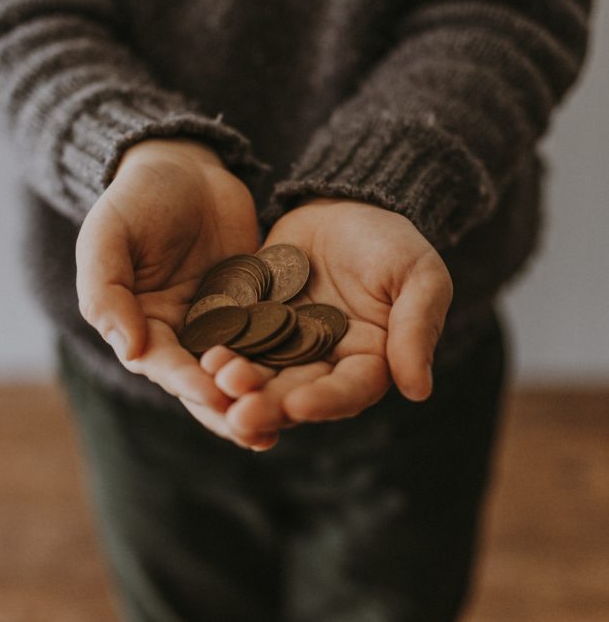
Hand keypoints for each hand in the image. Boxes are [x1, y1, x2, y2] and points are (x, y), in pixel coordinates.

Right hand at [75, 138, 261, 442]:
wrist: (184, 167)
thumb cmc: (137, 199)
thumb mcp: (108, 236)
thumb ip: (107, 292)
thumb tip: (131, 351)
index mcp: (141, 325)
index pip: (163, 364)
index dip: (187, 382)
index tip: (214, 396)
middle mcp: (181, 333)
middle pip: (204, 380)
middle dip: (228, 406)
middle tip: (258, 432)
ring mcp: (221, 322)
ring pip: (240, 368)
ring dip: (259, 395)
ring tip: (286, 421)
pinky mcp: (255, 306)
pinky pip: (269, 335)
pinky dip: (284, 359)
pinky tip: (311, 377)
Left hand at [203, 198, 452, 446]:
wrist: (342, 207)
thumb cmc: (390, 241)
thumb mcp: (419, 275)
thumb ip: (416, 328)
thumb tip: (418, 390)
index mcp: (368, 360)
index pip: (349, 390)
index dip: (325, 402)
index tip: (299, 405)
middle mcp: (323, 362)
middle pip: (296, 392)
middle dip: (270, 404)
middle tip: (241, 415)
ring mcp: (284, 344)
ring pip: (260, 373)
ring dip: (238, 384)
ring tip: (216, 381)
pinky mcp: (253, 322)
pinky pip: (235, 339)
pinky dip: (221, 349)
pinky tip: (202, 355)